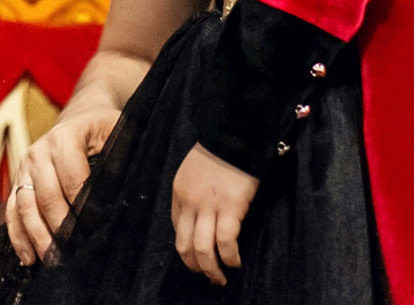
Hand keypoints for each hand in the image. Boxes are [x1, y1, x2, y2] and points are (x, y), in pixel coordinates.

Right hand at [7, 105, 115, 263]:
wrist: (80, 115)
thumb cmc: (104, 129)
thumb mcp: (118, 133)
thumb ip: (120, 158)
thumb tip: (121, 197)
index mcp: (65, 137)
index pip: (73, 181)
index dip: (85, 210)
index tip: (97, 234)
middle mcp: (39, 151)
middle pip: (47, 198)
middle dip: (61, 230)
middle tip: (75, 256)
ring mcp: (25, 166)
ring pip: (25, 206)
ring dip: (38, 237)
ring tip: (53, 261)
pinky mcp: (18, 180)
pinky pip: (12, 210)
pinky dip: (18, 236)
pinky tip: (28, 258)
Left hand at [171, 144, 257, 284]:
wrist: (235, 135)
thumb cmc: (220, 151)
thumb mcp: (195, 171)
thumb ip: (194, 193)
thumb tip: (201, 217)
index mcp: (179, 192)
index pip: (178, 228)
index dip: (188, 246)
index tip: (199, 255)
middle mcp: (189, 202)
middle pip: (184, 245)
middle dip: (195, 266)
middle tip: (208, 275)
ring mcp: (209, 206)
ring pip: (202, 249)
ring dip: (211, 269)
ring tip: (221, 277)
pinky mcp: (230, 208)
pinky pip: (226, 242)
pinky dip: (230, 257)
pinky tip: (236, 262)